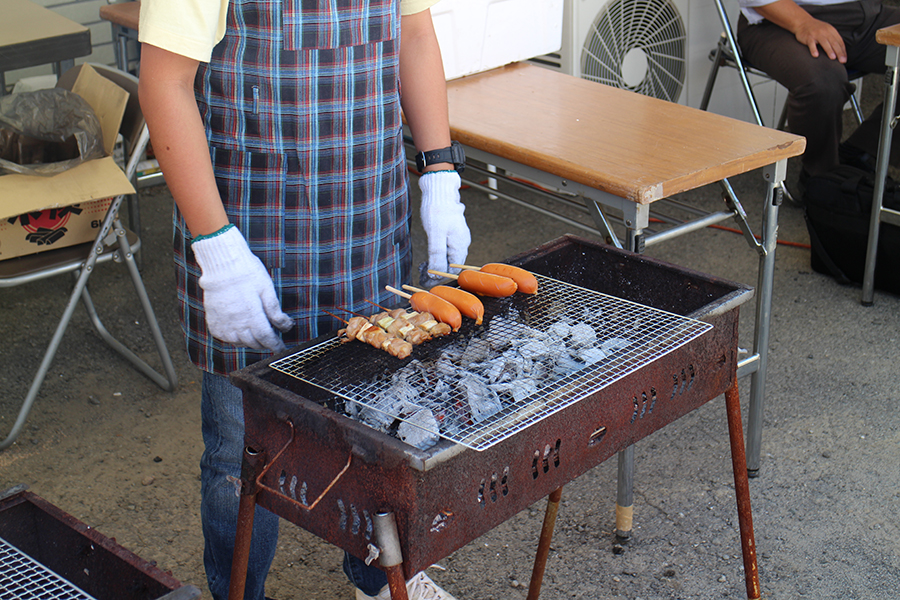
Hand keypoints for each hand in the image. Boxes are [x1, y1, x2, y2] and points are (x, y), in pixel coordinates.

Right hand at [191, 226, 292, 350]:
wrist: (222, 264)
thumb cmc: (247, 273)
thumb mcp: (267, 290)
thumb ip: (275, 311)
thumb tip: (286, 326)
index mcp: (252, 316)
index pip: (266, 338)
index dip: (275, 345)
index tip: (281, 348)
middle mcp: (236, 323)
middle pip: (253, 343)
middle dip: (264, 343)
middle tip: (270, 338)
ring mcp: (223, 323)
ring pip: (238, 343)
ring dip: (249, 342)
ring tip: (255, 334)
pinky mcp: (213, 321)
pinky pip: (224, 337)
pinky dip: (233, 338)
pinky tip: (239, 331)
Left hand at [419, 170, 470, 277]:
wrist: (439, 190)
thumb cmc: (437, 210)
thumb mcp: (435, 235)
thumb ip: (437, 256)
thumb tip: (436, 274)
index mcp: (460, 246)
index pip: (453, 270)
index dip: (440, 277)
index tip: (426, 279)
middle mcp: (462, 243)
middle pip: (452, 265)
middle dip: (437, 271)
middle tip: (421, 273)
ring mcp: (459, 238)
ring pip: (449, 257)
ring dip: (437, 263)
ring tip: (424, 265)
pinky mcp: (453, 233)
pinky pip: (447, 249)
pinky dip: (438, 253)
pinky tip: (430, 253)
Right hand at [794, 18, 845, 61]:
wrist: (803, 22)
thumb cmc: (816, 29)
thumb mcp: (826, 30)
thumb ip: (832, 38)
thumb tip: (839, 50)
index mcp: (831, 30)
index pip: (839, 41)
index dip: (843, 50)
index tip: (845, 59)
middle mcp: (825, 32)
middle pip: (834, 42)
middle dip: (839, 52)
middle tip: (842, 61)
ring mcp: (816, 34)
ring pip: (824, 42)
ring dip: (829, 50)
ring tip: (833, 58)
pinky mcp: (808, 37)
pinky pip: (811, 44)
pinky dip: (813, 49)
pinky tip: (816, 55)